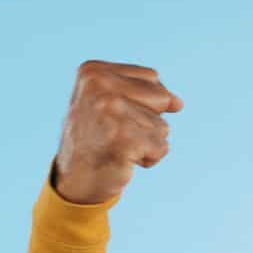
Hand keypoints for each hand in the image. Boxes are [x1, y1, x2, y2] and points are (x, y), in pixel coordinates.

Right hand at [53, 59, 184, 203]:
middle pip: (162, 98)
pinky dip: (149, 158)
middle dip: (148, 121)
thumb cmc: (97, 139)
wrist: (74, 181)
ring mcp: (110, 111)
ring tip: (117, 147)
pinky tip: (123, 160)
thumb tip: (178, 103)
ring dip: (147, 143)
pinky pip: (162, 147)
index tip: (114, 117)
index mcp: (94, 71)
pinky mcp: (123, 138)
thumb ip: (145, 93)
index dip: (144, 103)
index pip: (152, 78)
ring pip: (163, 126)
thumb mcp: (112, 104)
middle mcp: (99, 86)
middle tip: (116, 133)